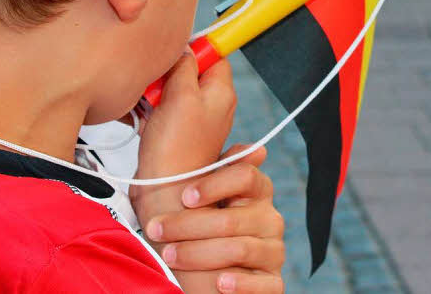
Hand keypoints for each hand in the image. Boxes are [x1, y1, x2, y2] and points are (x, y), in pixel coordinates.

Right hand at [131, 54, 235, 233]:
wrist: (163, 192)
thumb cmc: (176, 150)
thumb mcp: (181, 96)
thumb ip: (185, 66)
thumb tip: (185, 48)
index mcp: (221, 94)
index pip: (215, 55)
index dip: (195, 49)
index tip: (175, 52)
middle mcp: (212, 105)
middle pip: (192, 71)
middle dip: (169, 71)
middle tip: (157, 80)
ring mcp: (194, 119)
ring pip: (174, 88)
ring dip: (156, 90)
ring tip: (147, 100)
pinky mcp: (176, 132)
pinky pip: (163, 108)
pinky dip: (150, 107)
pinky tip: (141, 114)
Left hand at [147, 146, 285, 293]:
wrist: (214, 269)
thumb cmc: (206, 227)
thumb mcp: (206, 197)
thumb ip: (218, 171)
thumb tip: (258, 150)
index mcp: (258, 192)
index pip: (246, 177)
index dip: (214, 184)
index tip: (184, 197)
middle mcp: (270, 219)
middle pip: (232, 218)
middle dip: (187, 226)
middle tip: (156, 230)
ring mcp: (274, 251)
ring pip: (240, 249)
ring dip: (199, 254)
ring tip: (170, 256)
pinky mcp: (273, 283)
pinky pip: (263, 284)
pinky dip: (240, 284)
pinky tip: (219, 282)